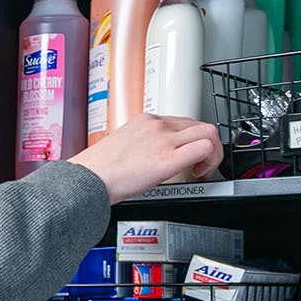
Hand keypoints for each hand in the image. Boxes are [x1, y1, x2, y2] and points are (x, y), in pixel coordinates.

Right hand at [69, 114, 222, 202]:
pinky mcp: (167, 159)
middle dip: (207, 144)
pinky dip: (210, 160)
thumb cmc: (97, 170)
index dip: (191, 139)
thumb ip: (141, 144)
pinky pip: (204, 148)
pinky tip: (199, 174)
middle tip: (200, 163)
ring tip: (202, 169)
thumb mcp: (121, 145)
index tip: (188, 154)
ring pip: (208, 132)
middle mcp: (156, 125)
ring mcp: (163, 139)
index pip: (182, 121)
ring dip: (212, 152)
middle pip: (200, 123)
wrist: (87, 179)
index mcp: (144, 120)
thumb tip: (151, 157)